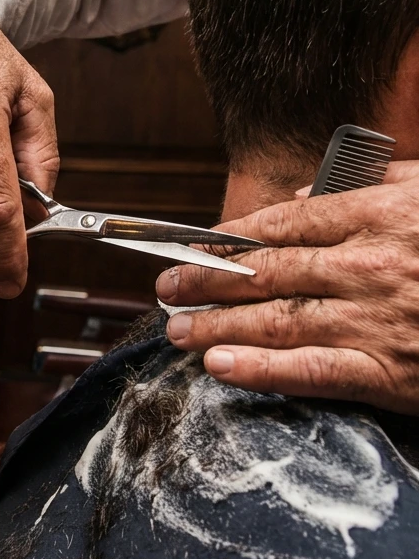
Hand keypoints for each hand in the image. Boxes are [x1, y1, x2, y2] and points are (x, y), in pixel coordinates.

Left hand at [156, 162, 418, 413]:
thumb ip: (366, 184)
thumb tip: (301, 198)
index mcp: (379, 215)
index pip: (280, 226)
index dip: (227, 239)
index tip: (193, 246)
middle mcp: (368, 266)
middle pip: (264, 273)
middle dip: (206, 281)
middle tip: (166, 288)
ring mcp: (377, 321)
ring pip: (275, 320)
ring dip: (215, 326)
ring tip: (175, 329)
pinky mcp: (392, 373)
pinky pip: (313, 371)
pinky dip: (261, 371)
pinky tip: (219, 368)